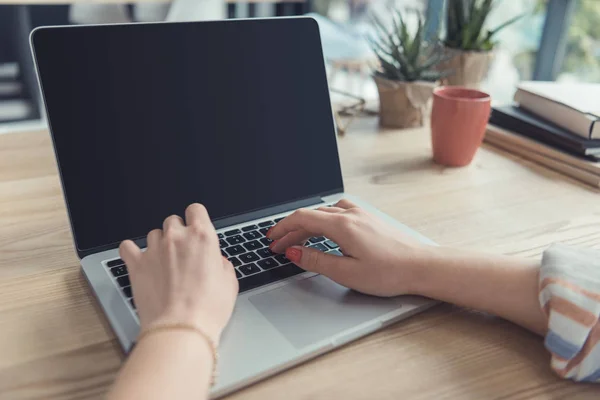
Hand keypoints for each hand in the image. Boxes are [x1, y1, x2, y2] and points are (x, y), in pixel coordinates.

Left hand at [119, 203, 238, 343]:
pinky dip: (132, 251)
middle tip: (183, 253)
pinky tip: (139, 260)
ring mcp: (154, 250)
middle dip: (178, 233)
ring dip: (159, 244)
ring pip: (154, 233)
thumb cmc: (207, 309)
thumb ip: (222, 264)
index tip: (196, 228)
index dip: (196, 219)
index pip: (196, 209)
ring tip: (164, 263)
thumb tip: (216, 261)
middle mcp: (177, 238)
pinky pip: (127, 247)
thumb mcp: (229, 283)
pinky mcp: (136, 265)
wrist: (181, 328)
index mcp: (202, 237)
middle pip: (173, 220)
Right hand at [268, 199, 435, 296]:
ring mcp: (362, 214)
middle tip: (279, 245)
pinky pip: (339, 212)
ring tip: (298, 240)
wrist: (423, 267)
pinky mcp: (370, 219)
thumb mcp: (347, 273)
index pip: (302, 218)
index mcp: (342, 225)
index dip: (282, 229)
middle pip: (311, 215)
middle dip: (291, 230)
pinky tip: (326, 230)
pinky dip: (324, 220)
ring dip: (307, 224)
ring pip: (325, 212)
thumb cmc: (389, 272)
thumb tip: (294, 252)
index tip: (271, 240)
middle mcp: (350, 214)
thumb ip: (316, 260)